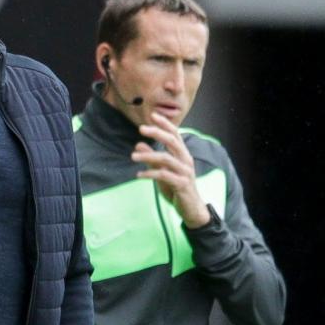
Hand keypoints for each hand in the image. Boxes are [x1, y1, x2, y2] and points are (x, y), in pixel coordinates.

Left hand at [132, 112, 210, 228]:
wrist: (191, 209)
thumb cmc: (177, 188)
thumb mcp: (162, 172)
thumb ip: (152, 158)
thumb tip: (139, 144)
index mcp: (182, 155)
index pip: (175, 135)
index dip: (165, 124)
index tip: (152, 115)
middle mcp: (185, 161)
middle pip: (172, 141)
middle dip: (157, 133)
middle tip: (141, 128)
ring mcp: (185, 172)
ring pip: (166, 158)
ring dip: (148, 156)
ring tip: (133, 156)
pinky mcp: (181, 184)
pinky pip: (164, 175)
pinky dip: (150, 174)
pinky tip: (138, 175)